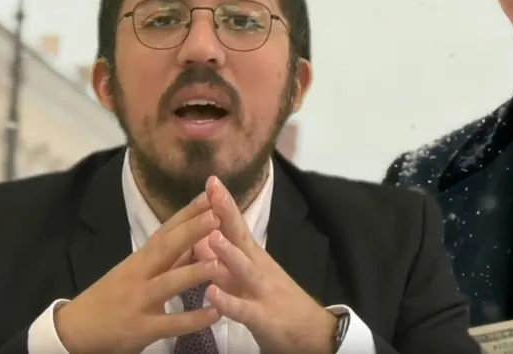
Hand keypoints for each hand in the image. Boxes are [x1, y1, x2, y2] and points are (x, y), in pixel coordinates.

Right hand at [55, 193, 221, 353]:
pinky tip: (215, 314)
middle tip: (217, 214)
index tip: (209, 195)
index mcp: (139, 260)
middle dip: (192, 231)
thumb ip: (165, 260)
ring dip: (194, 272)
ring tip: (220, 263)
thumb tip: (192, 240)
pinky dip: (192, 320)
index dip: (186, 214)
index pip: (165, 231)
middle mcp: (138, 275)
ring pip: (168, 284)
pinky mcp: (141, 329)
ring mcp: (139, 301)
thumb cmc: (110, 297)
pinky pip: (170, 324)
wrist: (77, 329)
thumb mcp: (135, 273)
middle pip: (166, 249)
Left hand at [203, 177, 338, 353]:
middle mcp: (257, 267)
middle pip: (241, 237)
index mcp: (252, 256)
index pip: (236, 225)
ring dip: (228, 253)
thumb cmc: (274, 301)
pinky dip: (228, 301)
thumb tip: (199, 240)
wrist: (313, 333)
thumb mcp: (245, 278)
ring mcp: (261, 291)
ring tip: (211, 238)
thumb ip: (222, 260)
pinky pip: (243, 309)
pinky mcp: (264, 317)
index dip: (224, 204)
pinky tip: (211, 294)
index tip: (211, 180)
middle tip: (212, 191)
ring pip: (243, 270)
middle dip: (226, 214)